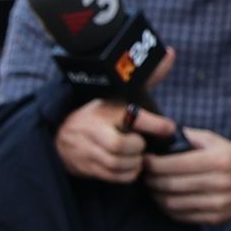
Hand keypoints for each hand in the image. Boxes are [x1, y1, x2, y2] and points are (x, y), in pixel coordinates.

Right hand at [52, 50, 177, 182]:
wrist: (60, 133)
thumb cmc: (100, 112)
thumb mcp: (119, 92)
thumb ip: (147, 77)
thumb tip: (170, 53)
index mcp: (105, 108)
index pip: (132, 117)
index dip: (155, 125)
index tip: (169, 127)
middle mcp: (93, 129)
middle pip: (120, 146)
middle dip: (138, 148)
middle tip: (143, 144)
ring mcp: (87, 150)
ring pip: (117, 164)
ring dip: (134, 163)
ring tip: (137, 155)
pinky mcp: (86, 167)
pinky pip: (113, 177)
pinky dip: (127, 174)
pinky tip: (129, 166)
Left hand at [142, 127, 230, 230]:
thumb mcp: (220, 143)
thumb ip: (191, 137)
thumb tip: (161, 133)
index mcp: (218, 160)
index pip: (174, 164)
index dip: (153, 164)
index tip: (144, 160)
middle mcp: (218, 182)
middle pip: (169, 184)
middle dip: (150, 179)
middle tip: (143, 174)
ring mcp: (216, 203)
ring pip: (171, 202)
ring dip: (155, 195)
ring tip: (152, 186)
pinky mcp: (214, 218)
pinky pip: (180, 215)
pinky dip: (166, 208)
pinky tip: (164, 199)